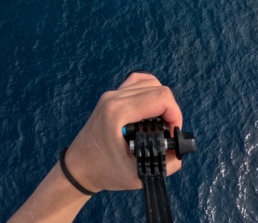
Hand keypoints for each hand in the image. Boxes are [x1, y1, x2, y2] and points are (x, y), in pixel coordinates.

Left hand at [63, 72, 183, 192]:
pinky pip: (137, 82)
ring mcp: (111, 94)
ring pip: (148, 81)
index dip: (175, 114)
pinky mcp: (111, 96)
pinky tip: (151, 108)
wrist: (78, 167)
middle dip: (170, 109)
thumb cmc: (104, 171)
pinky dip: (150, 91)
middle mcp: (115, 97)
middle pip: (157, 88)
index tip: (173, 133)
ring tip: (160, 121)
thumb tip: (180, 151)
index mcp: (119, 112)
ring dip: (161, 100)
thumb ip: (165, 165)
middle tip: (168, 131)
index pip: (160, 97)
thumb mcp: (137, 175)